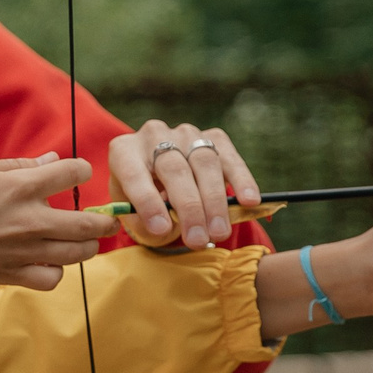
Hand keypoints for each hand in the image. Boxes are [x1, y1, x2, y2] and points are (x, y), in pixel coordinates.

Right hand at [0, 155, 113, 320]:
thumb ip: (18, 165)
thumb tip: (51, 159)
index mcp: (19, 187)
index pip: (72, 173)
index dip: (81, 169)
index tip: (77, 172)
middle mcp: (30, 220)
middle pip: (89, 223)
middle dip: (105, 220)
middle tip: (107, 219)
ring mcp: (25, 251)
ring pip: (79, 254)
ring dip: (88, 246)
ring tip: (84, 241)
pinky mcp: (15, 275)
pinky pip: (53, 279)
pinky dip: (56, 272)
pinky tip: (49, 262)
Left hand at [110, 122, 260, 249]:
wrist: (158, 177)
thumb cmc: (142, 199)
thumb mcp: (132, 211)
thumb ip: (143, 218)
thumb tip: (165, 225)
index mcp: (123, 151)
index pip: (135, 174)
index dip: (148, 202)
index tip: (161, 229)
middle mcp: (153, 135)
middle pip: (175, 169)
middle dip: (189, 208)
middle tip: (198, 240)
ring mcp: (185, 133)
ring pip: (204, 163)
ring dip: (215, 201)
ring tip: (220, 232)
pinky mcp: (213, 136)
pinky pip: (229, 157)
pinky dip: (241, 180)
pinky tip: (249, 201)